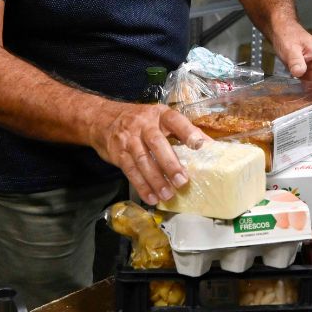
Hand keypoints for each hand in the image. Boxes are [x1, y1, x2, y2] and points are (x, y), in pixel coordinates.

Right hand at [90, 102, 208, 206]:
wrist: (102, 119)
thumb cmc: (140, 121)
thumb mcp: (159, 118)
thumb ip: (181, 131)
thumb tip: (209, 146)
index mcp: (159, 114)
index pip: (175, 120)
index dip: (188, 132)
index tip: (199, 145)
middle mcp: (143, 124)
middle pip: (157, 143)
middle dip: (170, 163)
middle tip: (182, 181)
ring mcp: (129, 139)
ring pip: (143, 160)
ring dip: (156, 180)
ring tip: (168, 195)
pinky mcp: (118, 153)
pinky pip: (130, 171)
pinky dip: (141, 186)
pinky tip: (151, 197)